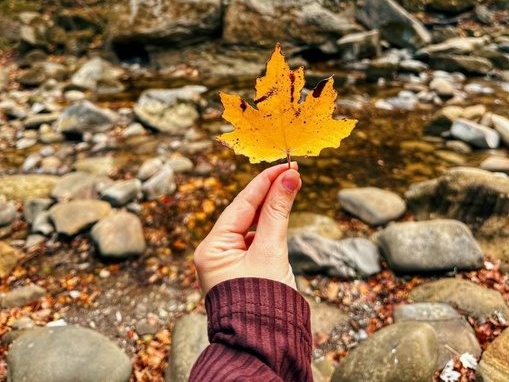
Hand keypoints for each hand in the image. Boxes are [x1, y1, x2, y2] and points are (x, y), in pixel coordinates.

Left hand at [194, 162, 301, 294]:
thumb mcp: (272, 252)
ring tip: (290, 189)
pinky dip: (269, 228)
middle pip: (244, 212)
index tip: (286, 165)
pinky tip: (281, 217)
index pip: (241, 204)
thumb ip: (279, 212)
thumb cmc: (264, 303)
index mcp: (212, 248)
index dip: (265, 182)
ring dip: (271, 209)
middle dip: (268, 193)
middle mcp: (214, 253)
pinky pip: (254, 241)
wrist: (264, 348)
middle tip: (292, 173)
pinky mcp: (241, 271)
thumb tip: (290, 178)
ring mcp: (227, 263)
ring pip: (250, 226)